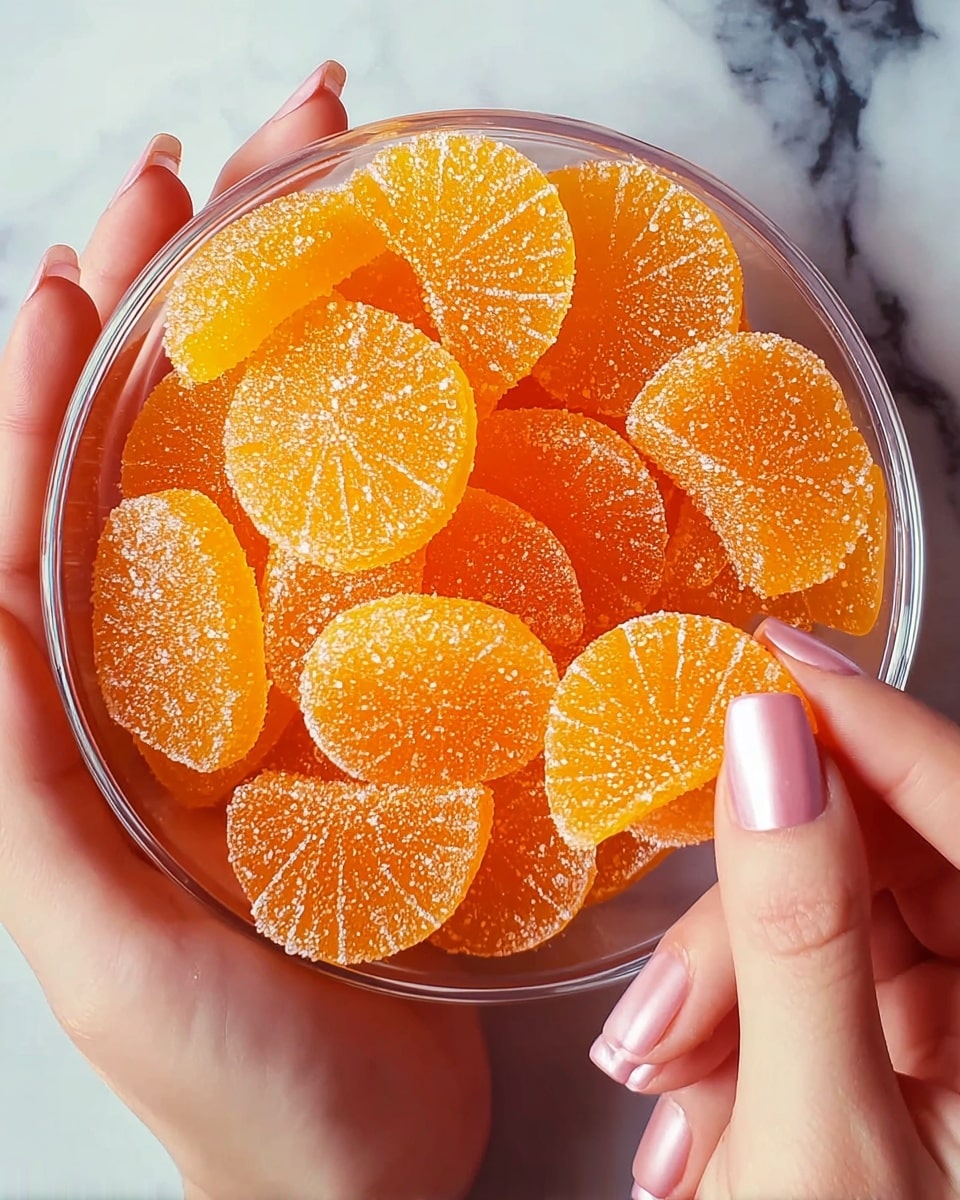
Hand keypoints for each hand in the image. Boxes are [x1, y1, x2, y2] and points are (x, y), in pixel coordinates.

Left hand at [0, 63, 488, 1199]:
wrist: (353, 1170)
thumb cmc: (227, 1077)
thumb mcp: (83, 926)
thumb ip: (12, 762)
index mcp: (88, 699)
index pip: (48, 485)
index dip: (70, 348)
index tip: (118, 230)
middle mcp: (182, 667)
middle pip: (169, 443)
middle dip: (196, 295)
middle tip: (263, 165)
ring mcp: (285, 683)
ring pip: (280, 483)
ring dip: (302, 355)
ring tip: (341, 237)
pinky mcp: (380, 715)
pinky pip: (381, 572)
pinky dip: (399, 479)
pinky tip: (440, 413)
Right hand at [591, 618, 959, 1198]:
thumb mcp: (821, 1143)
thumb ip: (792, 934)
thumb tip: (761, 747)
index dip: (874, 723)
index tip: (771, 655)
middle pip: (885, 875)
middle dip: (752, 926)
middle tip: (662, 1006)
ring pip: (834, 936)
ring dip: (730, 997)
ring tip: (662, 1094)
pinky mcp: (915, 1067)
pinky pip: (823, 997)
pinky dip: (747, 1036)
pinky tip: (694, 1109)